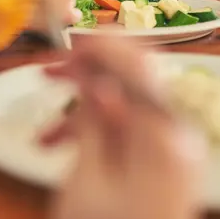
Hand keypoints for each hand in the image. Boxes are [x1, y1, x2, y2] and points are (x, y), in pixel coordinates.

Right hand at [40, 39, 205, 218]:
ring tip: (43, 134)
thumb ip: (95, 123)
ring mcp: (170, 146)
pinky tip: (58, 146)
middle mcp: (177, 135)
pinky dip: (92, 130)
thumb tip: (99, 80)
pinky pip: (124, 127)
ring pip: (123, 104)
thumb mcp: (86, 179)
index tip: (70, 39)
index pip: (139, 71)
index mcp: (165, 139)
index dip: (105, 47)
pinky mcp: (158, 156)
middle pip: (136, 80)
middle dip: (90, 72)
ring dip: (81, 110)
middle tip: (48, 72)